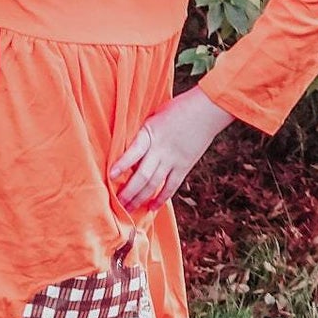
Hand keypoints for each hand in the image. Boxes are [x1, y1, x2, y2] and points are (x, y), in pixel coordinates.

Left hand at [109, 86, 235, 211]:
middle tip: (118, 203)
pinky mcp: (184, 166)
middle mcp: (161, 149)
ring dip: (141, 198)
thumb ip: (142, 133)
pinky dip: (161, 198)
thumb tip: (124, 148)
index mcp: (151, 132)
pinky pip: (171, 186)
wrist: (207, 110)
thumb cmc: (178, 108)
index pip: (134, 151)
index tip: (110, 176)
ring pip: (154, 184)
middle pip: (143, 175)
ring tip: (129, 209)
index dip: (122, 165)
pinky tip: (152, 207)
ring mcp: (173, 159)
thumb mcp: (154, 116)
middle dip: (129, 191)